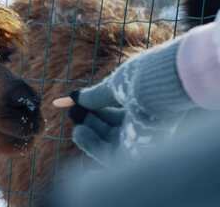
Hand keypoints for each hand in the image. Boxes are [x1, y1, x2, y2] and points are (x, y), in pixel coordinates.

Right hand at [53, 39, 194, 165]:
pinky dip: (92, 146)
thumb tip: (71, 97)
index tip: (73, 101)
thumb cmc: (143, 80)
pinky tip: (78, 132)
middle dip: (89, 118)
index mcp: (143, 101)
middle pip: (110, 124)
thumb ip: (94, 95)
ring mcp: (142, 137)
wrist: (164, 87)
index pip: (114, 107)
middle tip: (73, 110)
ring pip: (109, 141)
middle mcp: (145, 120)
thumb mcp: (113, 86)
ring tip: (75, 122)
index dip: (93, 105)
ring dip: (88, 133)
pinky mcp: (139, 152)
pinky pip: (110, 155)